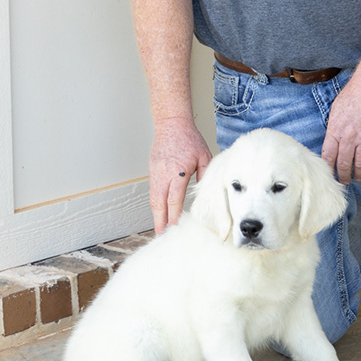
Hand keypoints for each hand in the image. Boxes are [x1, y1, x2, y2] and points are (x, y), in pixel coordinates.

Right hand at [149, 118, 212, 233]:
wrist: (171, 123)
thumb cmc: (189, 138)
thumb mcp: (204, 156)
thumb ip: (205, 175)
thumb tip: (207, 192)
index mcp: (178, 172)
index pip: (174, 200)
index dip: (174, 216)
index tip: (175, 228)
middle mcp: (164, 175)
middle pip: (159, 204)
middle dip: (160, 221)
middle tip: (161, 236)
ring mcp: (156, 173)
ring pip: (154, 199)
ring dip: (156, 214)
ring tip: (159, 228)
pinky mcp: (152, 170)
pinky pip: (153, 190)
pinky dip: (155, 203)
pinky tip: (159, 211)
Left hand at [321, 72, 360, 183]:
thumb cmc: (353, 94)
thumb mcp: (335, 111)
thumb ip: (333, 129)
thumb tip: (331, 143)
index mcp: (335, 130)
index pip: (328, 157)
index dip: (328, 169)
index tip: (329, 174)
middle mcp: (349, 137)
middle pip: (344, 164)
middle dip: (343, 176)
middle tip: (344, 181)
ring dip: (358, 175)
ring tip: (357, 177)